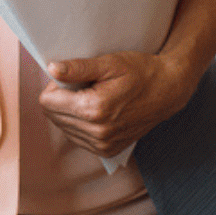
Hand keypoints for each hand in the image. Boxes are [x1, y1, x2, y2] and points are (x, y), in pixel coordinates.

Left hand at [37, 52, 194, 159]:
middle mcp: (96, 133)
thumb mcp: (110, 63)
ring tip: (95, 98)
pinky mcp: (107, 151)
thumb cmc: (141, 72)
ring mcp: (102, 145)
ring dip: (71, 112)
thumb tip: (52, 69)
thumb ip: (78, 68)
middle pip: (52, 115)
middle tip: (86, 86)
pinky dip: (81, 124)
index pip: (47, 102)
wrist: (168, 91)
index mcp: (94, 110)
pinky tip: (98, 112)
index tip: (74, 78)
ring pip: (63, 128)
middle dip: (63, 99)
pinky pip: (77, 138)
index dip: (56, 86)